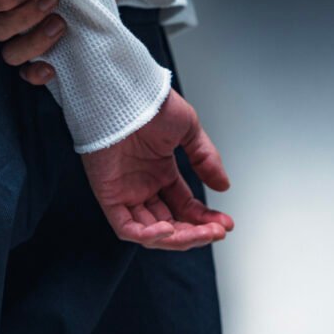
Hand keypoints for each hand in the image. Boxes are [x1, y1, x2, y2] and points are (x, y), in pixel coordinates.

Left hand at [81, 88, 233, 248]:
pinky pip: (126, 227)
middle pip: (171, 223)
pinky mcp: (108, 195)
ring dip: (177, 238)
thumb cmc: (151, 104)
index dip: (204, 219)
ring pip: (151, 231)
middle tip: (216, 232)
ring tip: (199, 233)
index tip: (224, 224)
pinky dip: (148, 235)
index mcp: (160, 170)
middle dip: (195, 232)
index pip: (184, 206)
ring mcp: (126, 191)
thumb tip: (223, 185)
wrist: (126, 94)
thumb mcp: (188, 130)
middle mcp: (143, 184)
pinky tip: (169, 229)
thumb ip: (205, 158)